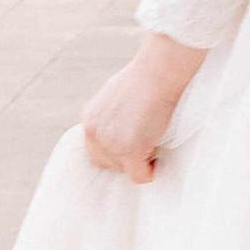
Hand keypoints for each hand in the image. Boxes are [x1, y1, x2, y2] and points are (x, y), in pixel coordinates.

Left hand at [80, 33, 204, 181]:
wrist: (159, 72)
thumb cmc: (146, 78)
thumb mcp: (116, 96)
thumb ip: (111, 117)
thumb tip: (122, 130)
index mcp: (90, 119)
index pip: (95, 149)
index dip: (114, 149)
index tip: (132, 142)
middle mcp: (94, 133)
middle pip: (106, 164)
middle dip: (125, 158)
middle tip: (145, 142)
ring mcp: (111, 144)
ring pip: (124, 170)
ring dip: (140, 162)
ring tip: (153, 142)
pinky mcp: (130, 151)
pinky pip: (140, 176)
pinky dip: (151, 171)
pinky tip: (158, 153)